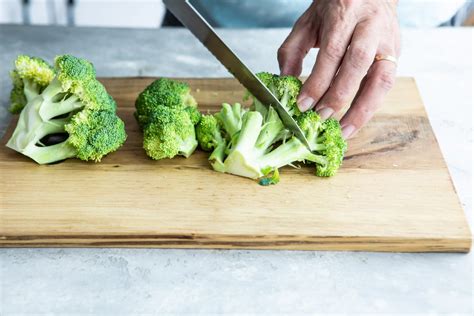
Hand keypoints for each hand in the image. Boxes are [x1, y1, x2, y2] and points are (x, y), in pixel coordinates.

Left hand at [278, 0, 400, 138]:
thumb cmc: (335, 8)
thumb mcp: (307, 22)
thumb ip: (292, 51)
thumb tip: (285, 83)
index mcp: (345, 13)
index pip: (331, 52)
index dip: (317, 82)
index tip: (303, 104)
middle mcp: (371, 26)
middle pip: (357, 64)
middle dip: (338, 95)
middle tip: (321, 117)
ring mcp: (388, 40)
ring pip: (381, 78)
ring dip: (363, 109)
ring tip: (345, 131)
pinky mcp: (396, 53)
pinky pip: (387, 83)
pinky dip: (372, 105)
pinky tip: (356, 121)